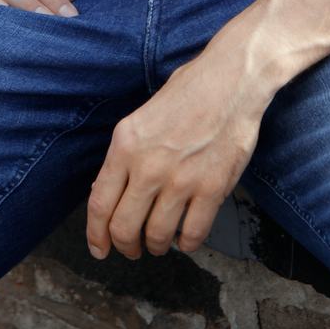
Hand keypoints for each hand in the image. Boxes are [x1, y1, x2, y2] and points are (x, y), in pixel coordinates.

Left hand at [86, 42, 269, 259]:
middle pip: (124, 227)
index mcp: (126, 144)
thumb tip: (110, 192)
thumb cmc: (191, 91)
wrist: (233, 79)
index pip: (99, 204)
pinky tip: (186, 237)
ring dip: (156, 246)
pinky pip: (193, 233)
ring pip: (157, 235)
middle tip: (131, 249)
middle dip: (125, 246)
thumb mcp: (142, 118)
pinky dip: (187, 243)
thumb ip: (126, 156)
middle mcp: (148, 165)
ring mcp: (181, 179)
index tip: (100, 247)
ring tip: (160, 242)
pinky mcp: (212, 188)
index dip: (96, 234)